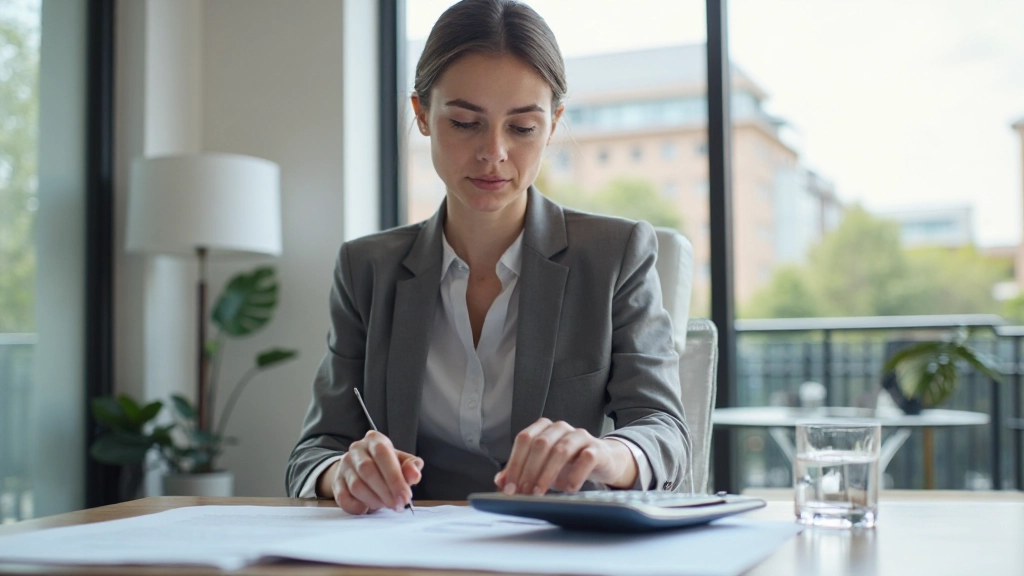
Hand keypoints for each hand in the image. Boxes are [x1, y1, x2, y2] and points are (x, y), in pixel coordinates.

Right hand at [318, 430, 422, 514]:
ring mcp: (344, 466)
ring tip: (386, 505)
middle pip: (368, 471)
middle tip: (397, 505)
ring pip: (356, 486)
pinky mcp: (336, 482)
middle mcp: (356, 449)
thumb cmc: (386, 465)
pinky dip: (358, 507)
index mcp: (374, 439)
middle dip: (386, 492)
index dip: (395, 478)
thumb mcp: (402, 461)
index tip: (405, 496)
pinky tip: (369, 508)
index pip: (383, 455)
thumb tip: (414, 475)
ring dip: (374, 500)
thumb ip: (411, 467)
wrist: (360, 467)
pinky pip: (344, 499)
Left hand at [494, 418, 636, 494]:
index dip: (514, 464)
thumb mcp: (542, 468)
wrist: (602, 461)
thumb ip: (521, 472)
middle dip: (529, 470)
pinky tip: (568, 489)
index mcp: (544, 428)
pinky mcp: (597, 448)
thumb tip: (500, 481)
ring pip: (560, 450)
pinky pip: (586, 458)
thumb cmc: (568, 464)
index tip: (510, 488)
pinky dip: (575, 475)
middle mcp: (560, 428)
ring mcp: (580, 436)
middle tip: (523, 493)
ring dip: (547, 474)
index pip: (524, 440)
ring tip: (540, 493)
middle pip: (540, 444)